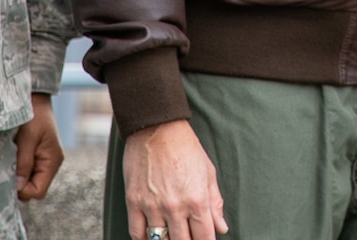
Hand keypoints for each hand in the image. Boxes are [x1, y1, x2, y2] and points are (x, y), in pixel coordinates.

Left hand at [15, 94, 64, 200]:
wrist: (34, 97)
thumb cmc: (33, 114)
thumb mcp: (28, 138)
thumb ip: (24, 162)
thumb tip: (19, 187)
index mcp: (52, 160)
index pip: (38, 191)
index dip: (23, 190)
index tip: (8, 178)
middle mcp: (50, 163)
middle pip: (34, 189)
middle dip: (19, 185)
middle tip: (5, 170)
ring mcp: (43, 160)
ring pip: (29, 181)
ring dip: (18, 176)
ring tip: (8, 161)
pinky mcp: (36, 155)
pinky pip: (27, 171)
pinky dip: (18, 169)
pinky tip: (10, 157)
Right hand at [123, 120, 227, 239]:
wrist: (157, 127)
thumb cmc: (186, 148)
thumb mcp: (208, 172)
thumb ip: (215, 203)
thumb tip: (222, 228)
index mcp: (197, 200)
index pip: (204, 238)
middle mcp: (175, 207)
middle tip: (187, 235)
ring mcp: (153, 206)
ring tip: (171, 234)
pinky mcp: (134, 202)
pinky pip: (137, 233)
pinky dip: (143, 239)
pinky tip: (151, 236)